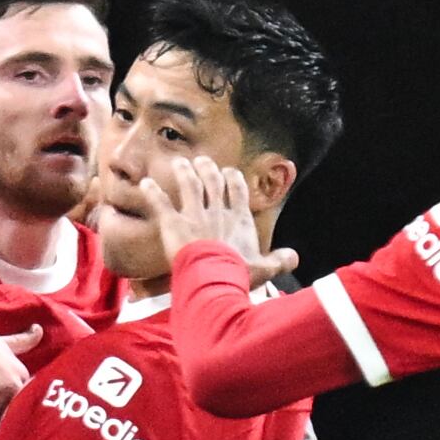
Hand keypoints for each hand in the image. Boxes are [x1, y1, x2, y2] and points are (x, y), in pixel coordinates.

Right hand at [0, 302, 38, 439]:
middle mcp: (14, 391)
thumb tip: (39, 330)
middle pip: (20, 419)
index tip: (26, 427)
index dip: (26, 416)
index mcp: (22, 376)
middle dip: (18, 431)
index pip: (30, 403)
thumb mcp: (4, 341)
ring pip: (4, 429)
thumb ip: (24, 341)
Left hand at [140, 156, 297, 287]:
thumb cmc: (240, 273)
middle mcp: (216, 211)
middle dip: (207, 169)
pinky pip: (160, 204)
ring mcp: (194, 215)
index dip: (233, 179)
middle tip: (202, 161)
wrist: (215, 278)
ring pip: (189, 186)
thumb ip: (280, 261)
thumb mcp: (264, 269)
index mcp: (238, 219)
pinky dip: (152, 193)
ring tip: (179, 163)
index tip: (229, 172)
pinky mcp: (173, 223)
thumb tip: (295, 257)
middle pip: (212, 182)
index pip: (237, 191)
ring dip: (183, 173)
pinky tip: (145, 184)